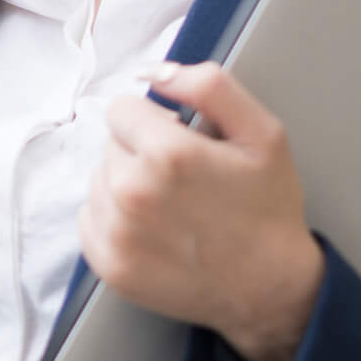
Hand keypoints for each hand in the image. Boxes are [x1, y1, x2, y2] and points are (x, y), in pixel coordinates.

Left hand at [79, 61, 324, 360]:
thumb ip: (210, 86)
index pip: (122, 108)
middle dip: (140, 154)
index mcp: (167, 154)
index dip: (154, 123)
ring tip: (172, 209)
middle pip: (110, 144)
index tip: (182, 146)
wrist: (270, 289)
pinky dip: (114, 220)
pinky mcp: (109, 265)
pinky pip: (90, 217)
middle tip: (184, 182)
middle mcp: (132, 192)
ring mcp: (117, 233)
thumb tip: (155, 72)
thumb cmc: (268, 208)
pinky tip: (154, 231)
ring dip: (127, 186)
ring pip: (99, 179)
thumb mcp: (262, 133)